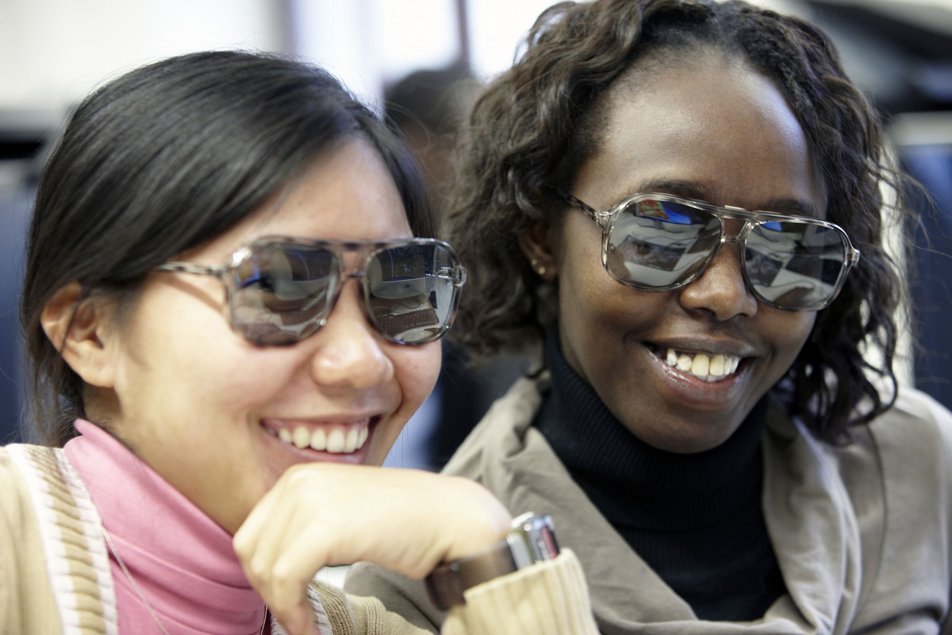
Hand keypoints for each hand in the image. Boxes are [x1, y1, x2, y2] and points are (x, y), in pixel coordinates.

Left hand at [233, 463, 511, 634]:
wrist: (449, 517)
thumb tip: (267, 575)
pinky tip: (312, 627)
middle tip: (296, 617)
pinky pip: (287, 579)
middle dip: (269, 593)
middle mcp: (300, 480)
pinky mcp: (327, 525)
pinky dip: (293, 611)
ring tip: (307, 625)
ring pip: (267, 569)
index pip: (251, 535)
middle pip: (251, 551)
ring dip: (282, 607)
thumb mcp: (341, 515)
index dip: (263, 576)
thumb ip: (305, 530)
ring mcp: (312, 499)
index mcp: (299, 477)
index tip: (286, 602)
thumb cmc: (403, 523)